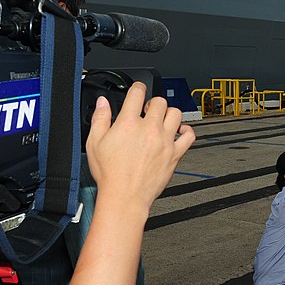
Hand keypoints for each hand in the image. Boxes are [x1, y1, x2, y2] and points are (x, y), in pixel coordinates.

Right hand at [86, 82, 195, 209]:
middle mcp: (149, 129)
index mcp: (128, 123)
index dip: (137, 87)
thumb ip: (100, 119)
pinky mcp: (175, 154)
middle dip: (152, 103)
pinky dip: (186, 130)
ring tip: (161, 119)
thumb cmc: (110, 174)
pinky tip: (179, 131)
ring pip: (176, 113)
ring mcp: (164, 141)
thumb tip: (103, 103)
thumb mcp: (94, 143)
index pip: (137, 93)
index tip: (138, 89)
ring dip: (169, 113)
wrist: (125, 197)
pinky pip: (189, 135)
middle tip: (147, 110)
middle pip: (159, 101)